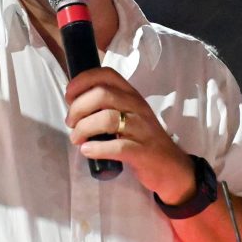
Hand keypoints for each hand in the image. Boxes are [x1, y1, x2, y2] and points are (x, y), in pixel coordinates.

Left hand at [64, 67, 194, 201]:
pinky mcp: (142, 151)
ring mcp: (141, 128)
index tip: (69, 96)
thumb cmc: (142, 138)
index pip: (106, 74)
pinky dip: (97, 148)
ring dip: (84, 128)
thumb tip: (75, 104)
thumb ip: (107, 105)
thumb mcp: (129, 114)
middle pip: (102, 94)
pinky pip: (117, 146)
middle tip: (71, 122)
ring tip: (77, 138)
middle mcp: (137, 106)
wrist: (171, 167)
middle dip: (78, 107)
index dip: (82, 81)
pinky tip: (87, 150)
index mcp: (132, 95)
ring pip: (107, 118)